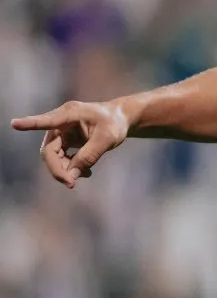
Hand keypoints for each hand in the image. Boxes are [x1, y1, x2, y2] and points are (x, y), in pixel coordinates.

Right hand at [11, 100, 129, 187]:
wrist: (121, 119)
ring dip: (65, 169)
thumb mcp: (107, 139)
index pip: (48, 121)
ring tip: (86, 174)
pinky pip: (61, 158)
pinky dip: (71, 167)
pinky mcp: (65, 141)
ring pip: (54, 156)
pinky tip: (85, 173)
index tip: (14, 124)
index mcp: (70, 114)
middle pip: (49, 150)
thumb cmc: (114, 123)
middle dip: (57, 168)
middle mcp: (61, 122)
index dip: (30, 124)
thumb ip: (89, 156)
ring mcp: (62, 132)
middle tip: (71, 183)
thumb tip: (71, 176)